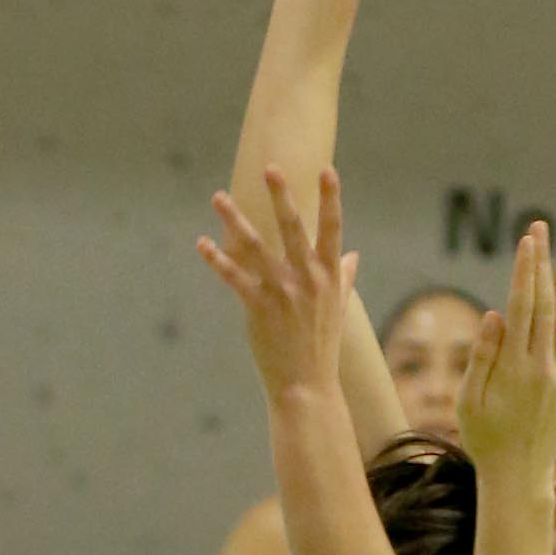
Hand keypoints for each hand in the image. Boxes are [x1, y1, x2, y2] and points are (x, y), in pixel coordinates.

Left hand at [198, 165, 355, 400]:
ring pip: (255, 248)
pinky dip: (217, 260)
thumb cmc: (323, 345)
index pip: (333, 230)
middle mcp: (308, 280)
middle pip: (293, 229)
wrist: (307, 386)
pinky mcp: (259, 308)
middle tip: (270, 168)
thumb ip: (345, 277)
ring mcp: (283, 293)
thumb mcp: (339, 309)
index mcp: (330, 276)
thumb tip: (353, 255)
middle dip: (281, 197)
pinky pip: (235, 278)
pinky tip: (202, 244)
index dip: (331, 199)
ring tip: (218, 197)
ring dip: (234, 220)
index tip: (326, 170)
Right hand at [455, 223, 555, 483]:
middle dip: (544, 262)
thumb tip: (496, 314)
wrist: (519, 476)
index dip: (526, 271)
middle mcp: (544, 367)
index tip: (527, 241)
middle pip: (547, 303)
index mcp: (514, 369)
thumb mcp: (469, 402)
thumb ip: (482, 358)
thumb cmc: (484, 439)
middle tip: (542, 226)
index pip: (523, 307)